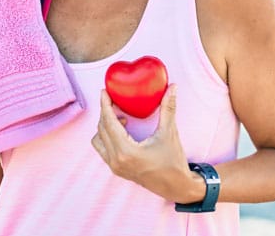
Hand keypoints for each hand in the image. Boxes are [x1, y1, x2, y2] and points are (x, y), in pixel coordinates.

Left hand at [91, 84, 204, 202]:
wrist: (176, 187)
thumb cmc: (173, 162)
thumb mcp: (170, 133)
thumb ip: (168, 108)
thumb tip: (173, 87)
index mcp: (127, 152)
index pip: (109, 123)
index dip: (105, 105)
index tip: (104, 91)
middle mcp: (116, 160)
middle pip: (102, 129)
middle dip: (105, 112)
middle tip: (113, 99)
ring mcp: (115, 167)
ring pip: (98, 140)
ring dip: (105, 126)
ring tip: (122, 117)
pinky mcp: (117, 170)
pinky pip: (103, 149)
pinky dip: (107, 136)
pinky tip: (123, 130)